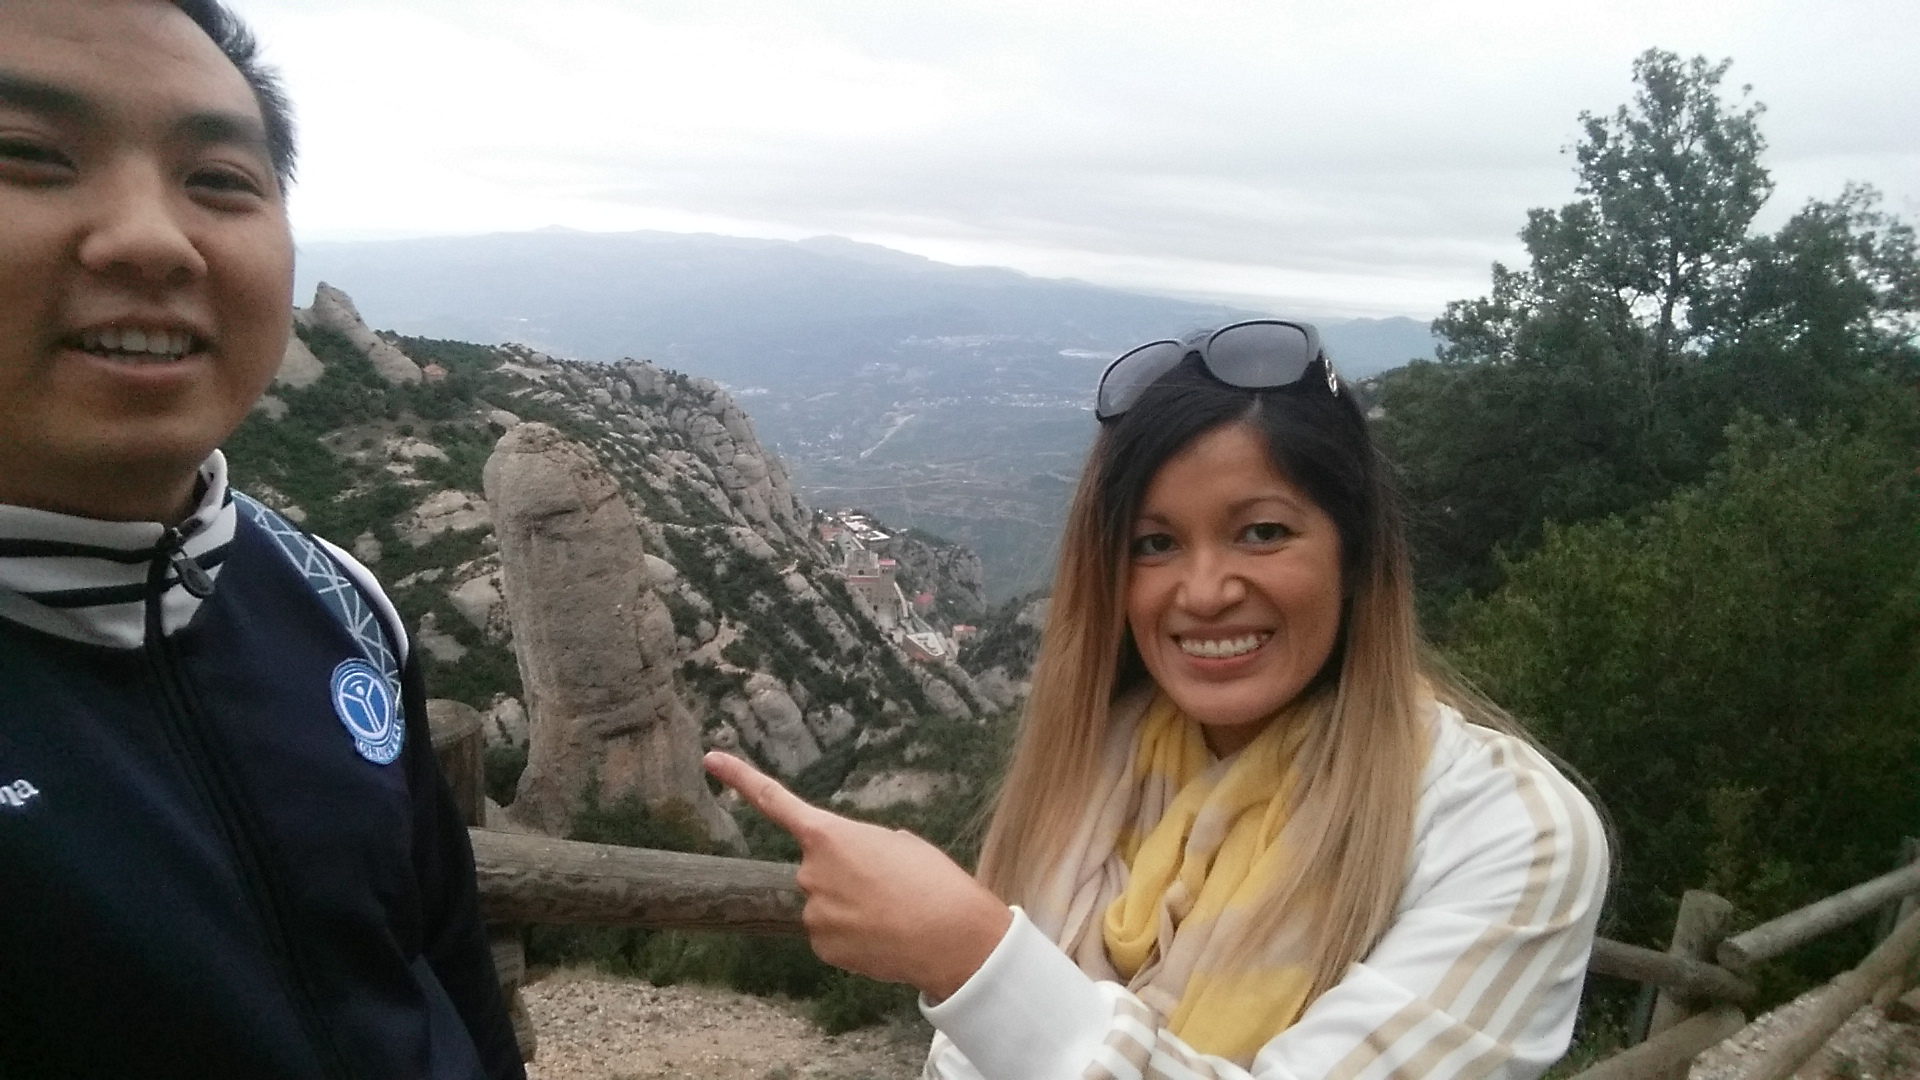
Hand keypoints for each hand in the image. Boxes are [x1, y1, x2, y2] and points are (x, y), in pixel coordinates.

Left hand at [704, 751, 1012, 999]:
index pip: (774, 800)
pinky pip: (832, 935)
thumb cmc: (934, 882)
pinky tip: (885, 935)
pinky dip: (855, 935)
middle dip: (845, 874)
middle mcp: (810, 872)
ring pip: (826, 904)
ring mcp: (813, 913)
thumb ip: (863, 846)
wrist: (952, 937)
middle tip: (887, 884)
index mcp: (828, 835)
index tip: (710, 758)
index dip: (740, 777)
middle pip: (817, 868)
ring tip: (893, 911)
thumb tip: (853, 866)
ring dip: (853, 907)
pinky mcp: (822, 947)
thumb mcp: (900, 844)